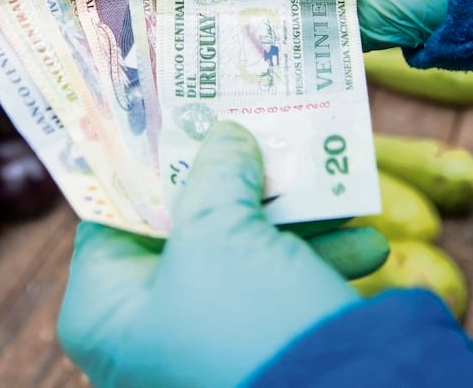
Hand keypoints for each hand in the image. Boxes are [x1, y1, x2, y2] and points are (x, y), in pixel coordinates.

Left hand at [57, 121, 385, 386]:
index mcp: (107, 309)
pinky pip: (278, 295)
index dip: (148, 163)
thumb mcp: (222, 232)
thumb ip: (217, 172)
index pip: (112, 215)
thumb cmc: (246, 323)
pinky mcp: (254, 354)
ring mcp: (200, 345)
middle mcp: (145, 332)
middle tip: (258, 133)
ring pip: (240, 258)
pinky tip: (366, 245)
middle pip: (183, 230)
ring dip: (291, 219)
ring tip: (327, 181)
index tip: (180, 118)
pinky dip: (317, 266)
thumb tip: (226, 137)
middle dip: (232, 181)